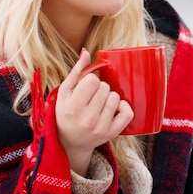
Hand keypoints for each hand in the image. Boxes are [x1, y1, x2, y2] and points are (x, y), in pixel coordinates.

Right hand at [55, 49, 133, 175]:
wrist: (69, 141)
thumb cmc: (65, 112)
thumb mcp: (65, 91)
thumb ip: (76, 71)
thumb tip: (86, 52)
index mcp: (73, 107)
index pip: (93, 80)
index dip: (90, 80)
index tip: (84, 88)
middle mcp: (88, 119)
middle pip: (105, 87)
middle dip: (99, 88)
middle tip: (91, 97)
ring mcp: (101, 127)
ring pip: (116, 97)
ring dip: (109, 97)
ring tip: (99, 103)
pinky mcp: (112, 133)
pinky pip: (127, 113)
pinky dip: (123, 107)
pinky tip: (114, 108)